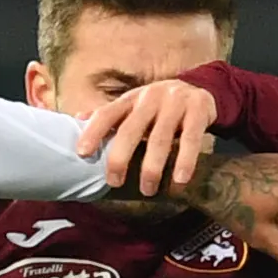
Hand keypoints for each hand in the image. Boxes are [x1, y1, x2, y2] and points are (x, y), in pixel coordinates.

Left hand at [77, 79, 216, 195]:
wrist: (201, 88)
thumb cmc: (159, 105)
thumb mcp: (134, 104)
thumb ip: (110, 115)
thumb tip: (77, 119)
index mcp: (131, 99)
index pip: (107, 114)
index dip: (93, 132)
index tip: (82, 153)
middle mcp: (150, 98)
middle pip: (131, 129)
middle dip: (120, 158)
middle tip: (115, 182)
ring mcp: (175, 103)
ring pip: (160, 138)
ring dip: (152, 167)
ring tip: (148, 190)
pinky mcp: (198, 110)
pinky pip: (191, 139)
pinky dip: (185, 160)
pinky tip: (180, 180)